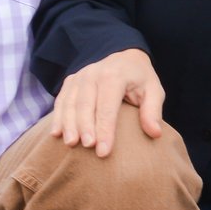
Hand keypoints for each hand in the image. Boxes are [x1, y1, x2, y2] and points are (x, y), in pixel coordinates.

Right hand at [47, 48, 164, 158]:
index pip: (108, 106)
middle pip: (85, 103)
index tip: (103, 152)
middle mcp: (93, 73)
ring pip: (70, 102)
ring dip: (68, 123)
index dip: (105, 129)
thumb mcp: (154, 90)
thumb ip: (153, 111)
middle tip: (87, 147)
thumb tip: (154, 133)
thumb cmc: (140, 79)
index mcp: (115, 75)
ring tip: (70, 143)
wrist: (125, 57)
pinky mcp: (71, 81)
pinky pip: (61, 99)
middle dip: (85, 127)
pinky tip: (56, 133)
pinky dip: (58, 117)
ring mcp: (80, 76)